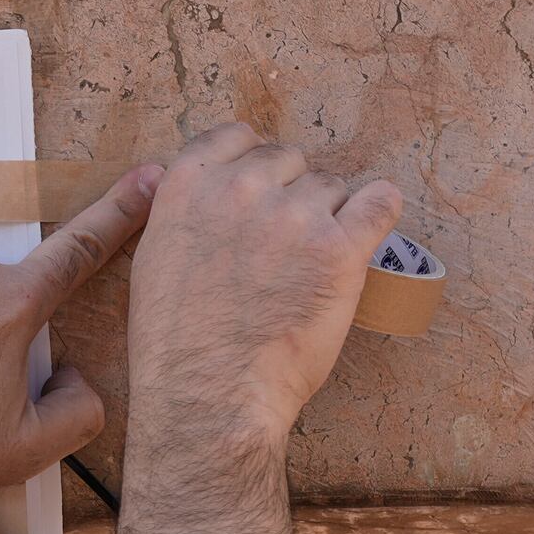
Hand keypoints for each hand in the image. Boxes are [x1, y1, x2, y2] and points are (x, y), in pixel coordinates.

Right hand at [124, 125, 402, 469]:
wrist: (209, 396)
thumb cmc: (178, 344)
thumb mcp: (153, 259)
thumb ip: (182, 210)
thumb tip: (201, 185)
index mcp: (188, 184)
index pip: (238, 136)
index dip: (255, 165)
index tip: (263, 192)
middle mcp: (240, 187)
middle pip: (289, 160)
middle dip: (291, 195)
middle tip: (284, 246)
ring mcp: (293, 215)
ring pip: (330, 187)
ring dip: (327, 218)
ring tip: (307, 268)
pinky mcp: (339, 248)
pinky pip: (379, 203)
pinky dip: (379, 211)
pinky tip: (372, 226)